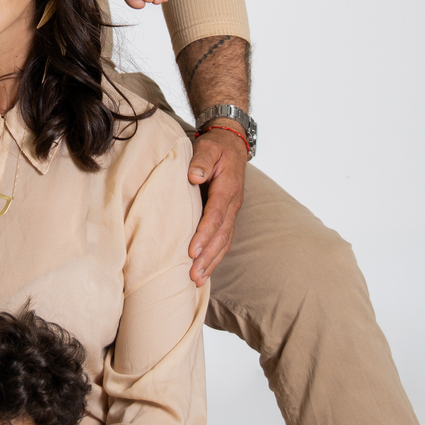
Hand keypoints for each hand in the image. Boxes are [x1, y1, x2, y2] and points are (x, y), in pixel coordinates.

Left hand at [186, 128, 247, 283]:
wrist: (233, 144)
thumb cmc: (217, 147)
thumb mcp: (209, 147)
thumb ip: (202, 160)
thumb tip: (194, 176)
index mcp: (227, 188)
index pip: (215, 215)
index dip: (204, 234)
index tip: (192, 251)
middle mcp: (233, 204)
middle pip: (222, 235)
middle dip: (208, 257)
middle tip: (193, 275)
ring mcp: (232, 211)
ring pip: (225, 241)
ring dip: (212, 261)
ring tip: (197, 280)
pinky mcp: (228, 215)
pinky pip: (224, 239)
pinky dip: (216, 256)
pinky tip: (205, 270)